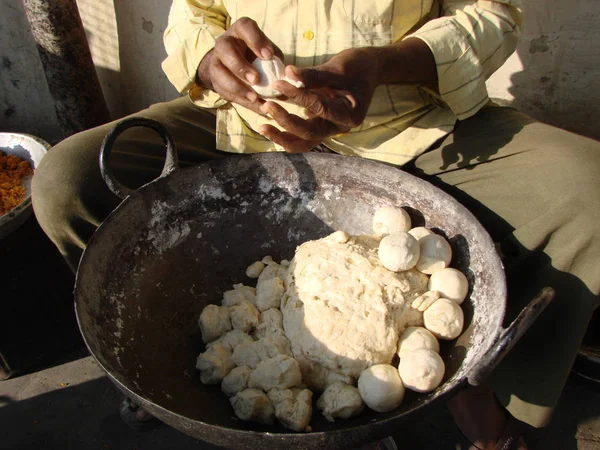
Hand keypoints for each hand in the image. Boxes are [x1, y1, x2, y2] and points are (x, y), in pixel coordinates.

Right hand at [197, 17, 282, 113]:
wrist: (234, 65)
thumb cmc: (257, 55)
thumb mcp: (267, 52)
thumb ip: (277, 61)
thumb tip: (291, 79)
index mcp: (240, 31)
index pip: (245, 28)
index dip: (256, 40)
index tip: (269, 55)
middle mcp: (224, 43)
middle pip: (226, 51)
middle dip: (240, 66)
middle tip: (256, 79)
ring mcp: (216, 63)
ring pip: (220, 74)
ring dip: (238, 87)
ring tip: (254, 98)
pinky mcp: (216, 82)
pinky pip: (226, 92)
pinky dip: (242, 101)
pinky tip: (257, 107)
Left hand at [258, 47, 379, 152]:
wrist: (369, 70)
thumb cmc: (357, 66)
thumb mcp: (337, 68)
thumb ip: (313, 75)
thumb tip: (288, 73)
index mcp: (349, 115)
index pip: (319, 108)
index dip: (298, 96)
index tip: (278, 83)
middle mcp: (339, 128)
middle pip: (310, 134)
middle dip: (286, 122)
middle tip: (267, 106)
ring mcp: (330, 130)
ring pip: (304, 143)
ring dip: (283, 138)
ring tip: (262, 128)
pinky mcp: (321, 127)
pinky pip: (302, 138)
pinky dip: (286, 134)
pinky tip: (269, 126)